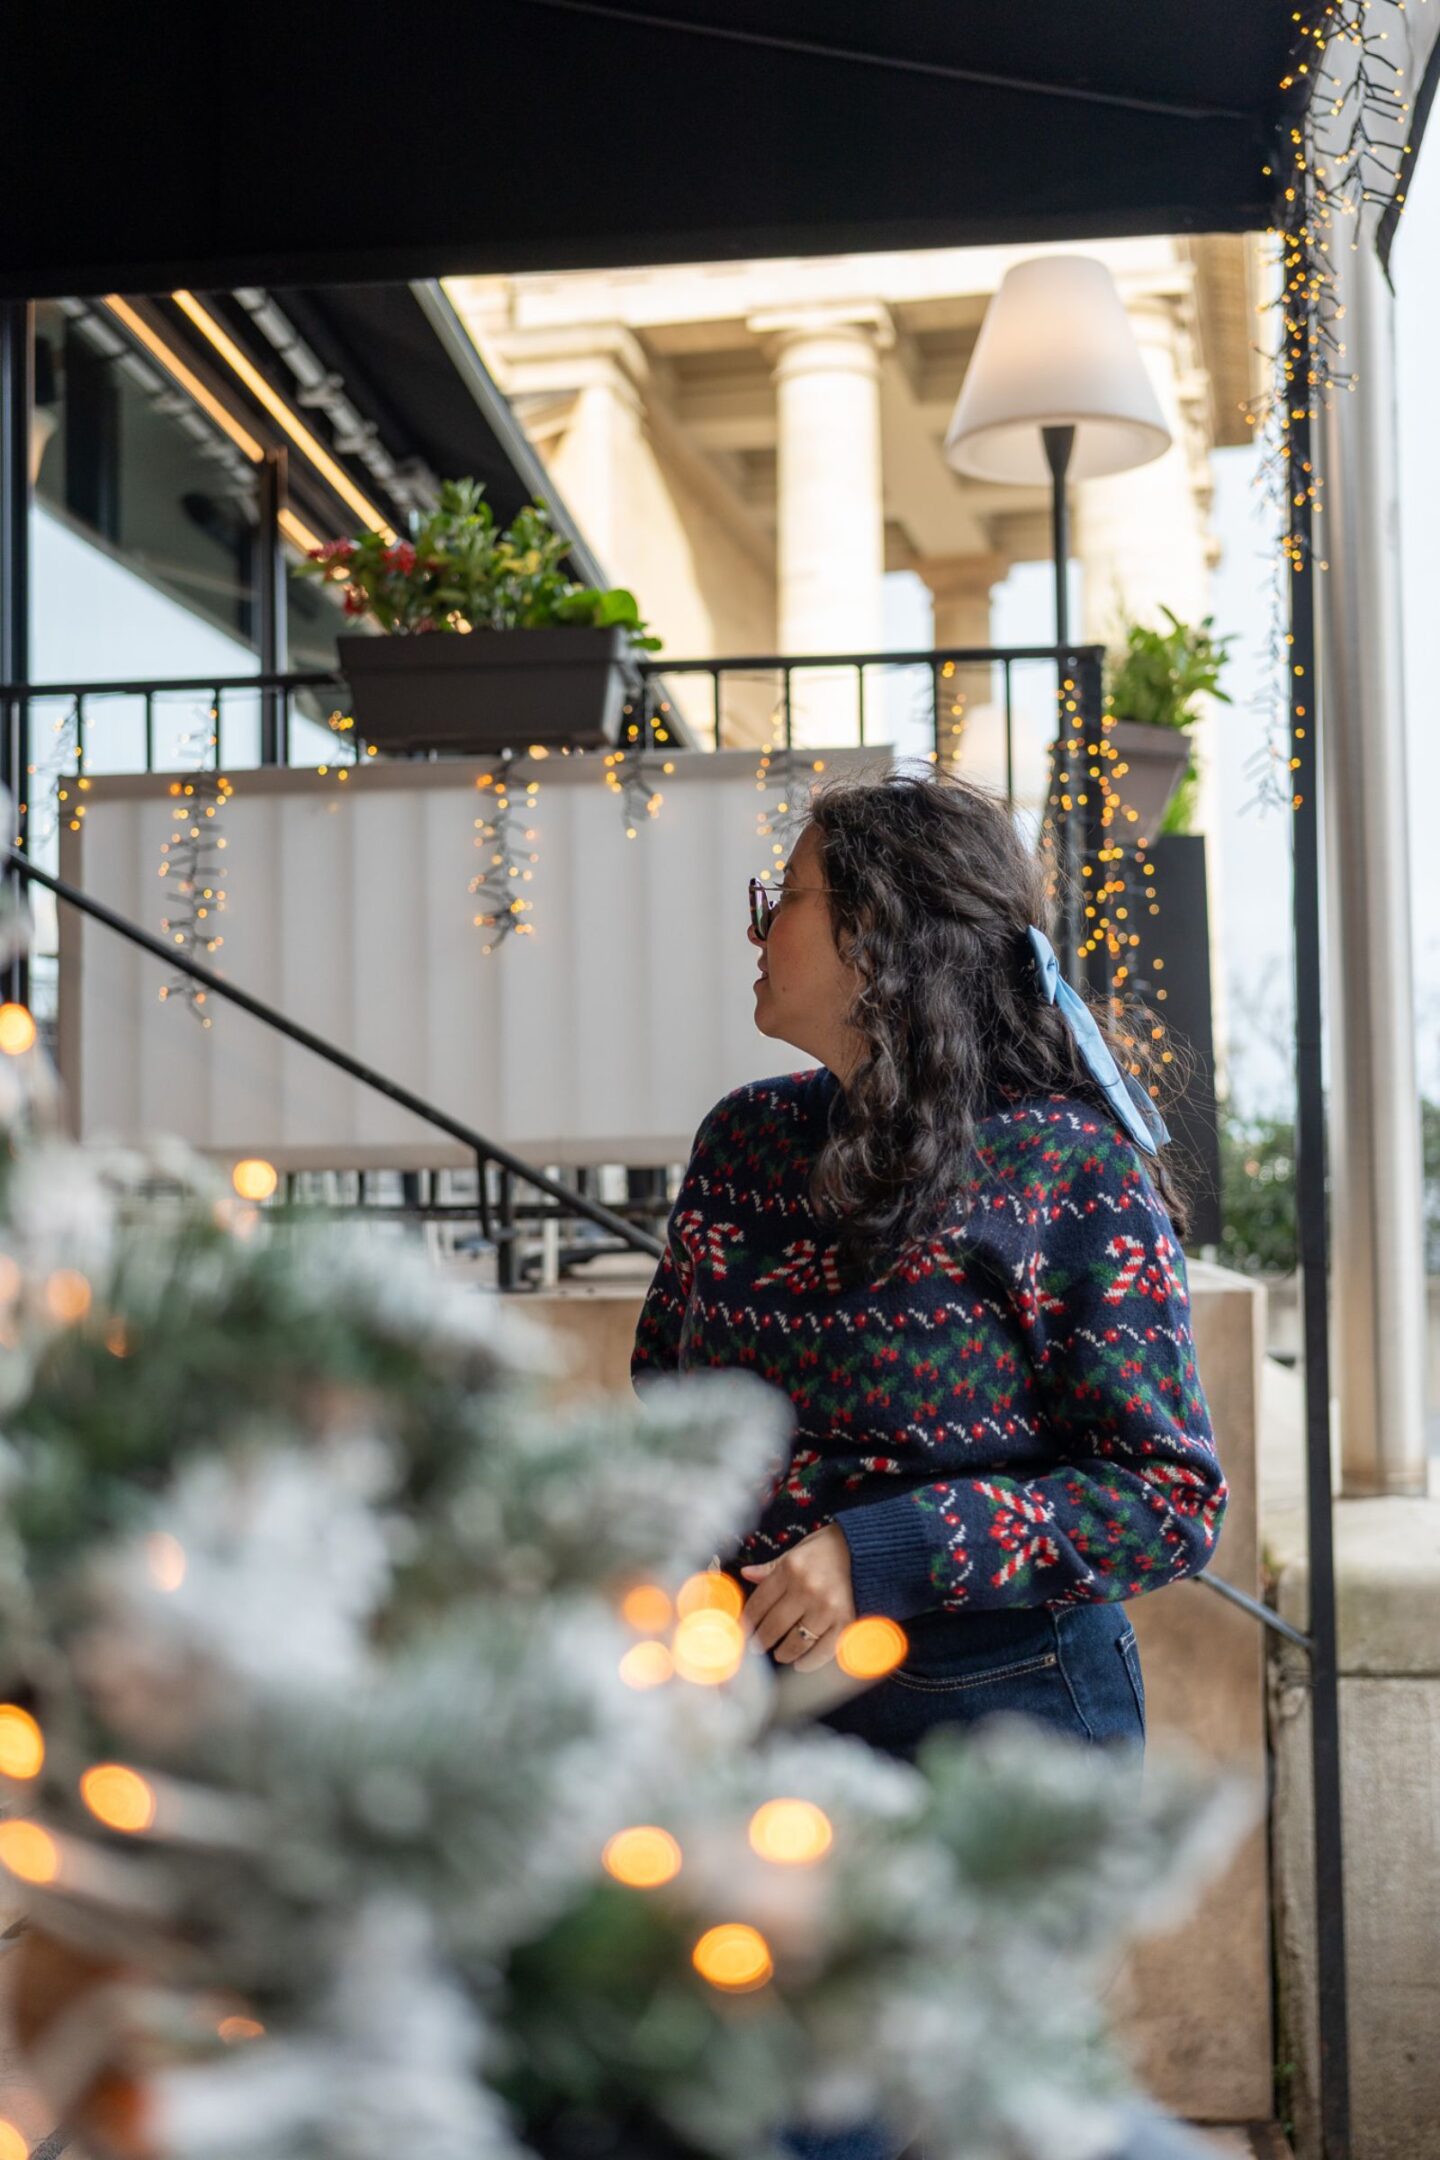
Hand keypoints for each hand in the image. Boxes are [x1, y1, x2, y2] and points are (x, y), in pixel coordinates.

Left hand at [739, 1524, 855, 1670]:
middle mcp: (807, 1589)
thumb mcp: (798, 1550)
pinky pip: (823, 1651)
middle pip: (774, 1625)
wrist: (870, 1550)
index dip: (748, 1620)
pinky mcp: (845, 1622)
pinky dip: (810, 1662)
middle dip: (761, 1640)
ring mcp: (827, 1608)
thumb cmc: (831, 1549)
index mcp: (791, 1569)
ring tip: (780, 1655)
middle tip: (756, 1647)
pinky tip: (801, 1664)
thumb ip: (772, 1567)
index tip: (743, 1630)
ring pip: (796, 1642)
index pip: (760, 1602)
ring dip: (783, 1653)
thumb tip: (747, 1574)